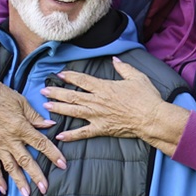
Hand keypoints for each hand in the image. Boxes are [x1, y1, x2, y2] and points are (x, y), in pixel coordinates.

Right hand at [0, 64, 64, 195]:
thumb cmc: (1, 96)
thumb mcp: (22, 103)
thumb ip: (36, 117)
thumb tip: (51, 125)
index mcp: (21, 127)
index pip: (41, 143)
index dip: (53, 154)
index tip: (63, 164)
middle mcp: (9, 139)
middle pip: (26, 160)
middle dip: (36, 175)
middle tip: (45, 188)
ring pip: (10, 167)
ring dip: (19, 181)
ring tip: (27, 194)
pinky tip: (3, 190)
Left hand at [44, 57, 189, 155]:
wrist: (152, 118)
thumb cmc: (147, 98)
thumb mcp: (137, 77)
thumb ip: (124, 68)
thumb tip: (115, 60)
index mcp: (104, 87)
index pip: (82, 80)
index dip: (70, 76)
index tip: (60, 74)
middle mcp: (97, 101)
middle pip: (72, 95)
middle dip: (56, 92)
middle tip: (43, 90)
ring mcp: (97, 115)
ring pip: (73, 111)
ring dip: (58, 108)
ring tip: (46, 106)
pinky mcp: (101, 128)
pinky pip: (83, 133)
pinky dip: (71, 135)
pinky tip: (59, 135)